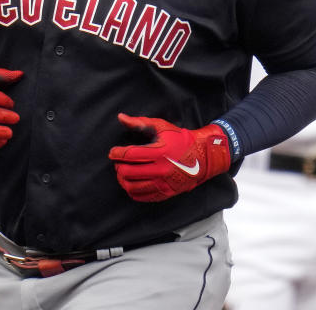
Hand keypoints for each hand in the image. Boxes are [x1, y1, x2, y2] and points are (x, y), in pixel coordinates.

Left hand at [108, 114, 230, 201]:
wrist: (202, 157)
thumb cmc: (179, 139)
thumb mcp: (161, 127)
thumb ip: (139, 123)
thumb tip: (120, 118)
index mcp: (160, 152)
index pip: (130, 155)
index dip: (117, 153)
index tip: (113, 152)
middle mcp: (161, 170)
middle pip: (128, 172)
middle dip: (118, 166)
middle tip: (118, 162)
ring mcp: (164, 184)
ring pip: (132, 187)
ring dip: (122, 180)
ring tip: (123, 173)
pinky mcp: (166, 193)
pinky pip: (142, 197)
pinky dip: (132, 190)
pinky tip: (132, 182)